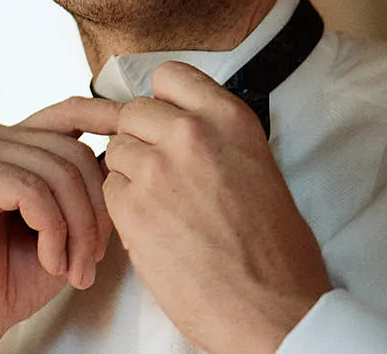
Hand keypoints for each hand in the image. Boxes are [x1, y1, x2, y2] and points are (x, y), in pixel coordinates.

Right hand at [0, 97, 123, 353]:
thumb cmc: (11, 277)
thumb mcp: (66, 223)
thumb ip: (86, 184)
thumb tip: (125, 152)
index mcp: (14, 141)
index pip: (70, 112)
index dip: (109, 119)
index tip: (140, 137)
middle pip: (73, 151)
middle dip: (96, 212)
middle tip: (92, 260)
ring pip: (58, 173)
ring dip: (77, 231)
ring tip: (73, 268)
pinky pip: (32, 190)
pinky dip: (52, 232)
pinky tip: (49, 261)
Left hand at [104, 62, 329, 353]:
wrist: (275, 309)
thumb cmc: (276, 251)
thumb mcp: (258, 166)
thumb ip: (217, 139)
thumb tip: (179, 128)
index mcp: (230, 119)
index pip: (170, 76)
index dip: (163, 101)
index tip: (165, 121)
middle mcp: (191, 134)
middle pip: (135, 112)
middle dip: (142, 140)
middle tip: (160, 173)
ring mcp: (158, 169)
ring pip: (117, 150)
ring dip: (131, 175)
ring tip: (162, 208)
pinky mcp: (134, 209)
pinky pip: (110, 190)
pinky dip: (124, 209)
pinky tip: (155, 230)